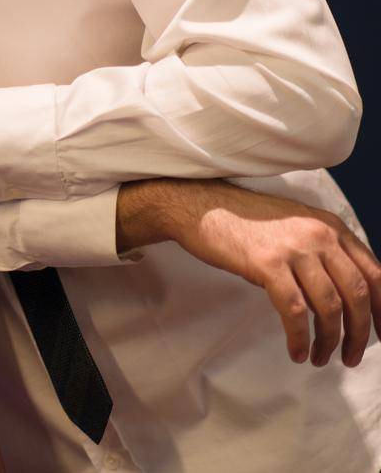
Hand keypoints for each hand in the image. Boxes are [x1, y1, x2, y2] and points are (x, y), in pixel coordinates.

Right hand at [121, 179, 380, 367]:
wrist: (201, 207)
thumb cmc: (245, 222)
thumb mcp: (295, 228)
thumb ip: (323, 253)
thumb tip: (344, 298)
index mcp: (331, 227)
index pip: (375, 274)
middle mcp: (320, 235)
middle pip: (357, 293)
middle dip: (360, 332)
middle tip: (352, 357)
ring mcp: (294, 248)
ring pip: (330, 306)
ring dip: (330, 339)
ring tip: (320, 357)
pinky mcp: (267, 263)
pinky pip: (295, 311)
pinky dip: (300, 337)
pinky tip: (296, 351)